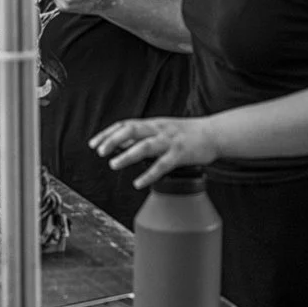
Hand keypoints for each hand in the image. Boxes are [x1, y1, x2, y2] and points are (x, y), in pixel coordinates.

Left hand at [88, 117, 219, 187]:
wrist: (214, 133)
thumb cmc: (188, 134)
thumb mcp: (163, 129)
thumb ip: (143, 136)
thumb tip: (121, 143)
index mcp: (153, 124)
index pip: (125, 125)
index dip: (107, 133)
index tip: (93, 144)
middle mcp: (159, 130)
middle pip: (131, 130)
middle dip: (113, 140)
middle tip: (100, 152)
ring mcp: (170, 141)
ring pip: (144, 146)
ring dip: (127, 155)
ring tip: (114, 164)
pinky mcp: (180, 154)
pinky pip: (162, 165)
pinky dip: (148, 174)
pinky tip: (138, 182)